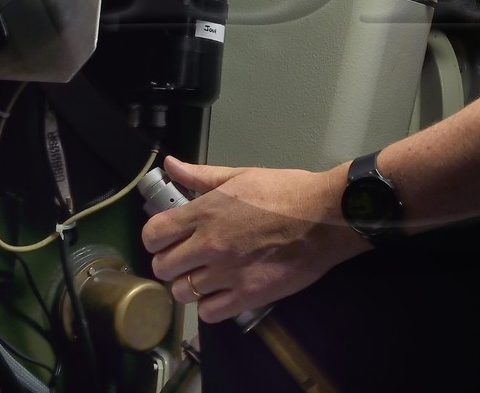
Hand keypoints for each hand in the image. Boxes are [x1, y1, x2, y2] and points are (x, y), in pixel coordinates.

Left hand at [140, 155, 366, 323]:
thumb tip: (170, 165)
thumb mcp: (241, 175)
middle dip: (170, 263)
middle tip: (187, 258)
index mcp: (205, 212)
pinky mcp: (247, 296)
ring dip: (189, 286)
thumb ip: (201, 176)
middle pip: (162, 267)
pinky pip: (208, 313)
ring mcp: (227, 274)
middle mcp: (209, 245)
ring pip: (181, 293)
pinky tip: (222, 293)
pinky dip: (210, 306)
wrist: (326, 217)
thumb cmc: (287, 192)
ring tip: (205, 277)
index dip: (156, 238)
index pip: (153, 234)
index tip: (167, 238)